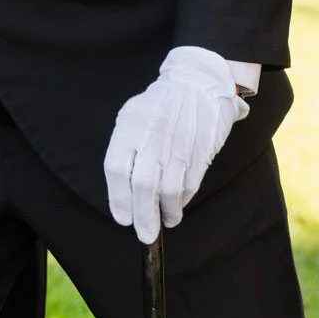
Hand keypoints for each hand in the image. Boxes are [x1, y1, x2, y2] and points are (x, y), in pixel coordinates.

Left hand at [103, 46, 250, 242]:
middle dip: (143, 215)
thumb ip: (126, 148)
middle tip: (145, 235)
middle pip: (143, 185)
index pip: (118, 168)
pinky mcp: (200, 151)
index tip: (122, 218)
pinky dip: (182, 200)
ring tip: (164, 222)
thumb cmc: (158, 104)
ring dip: (166, 212)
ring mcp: (179, 144)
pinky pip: (189, 183)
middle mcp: (152, 136)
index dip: (118, 198)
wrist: (197, 83)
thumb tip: (123, 190)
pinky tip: (177, 206)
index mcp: (130, 125)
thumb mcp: (132, 116)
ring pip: (169, 189)